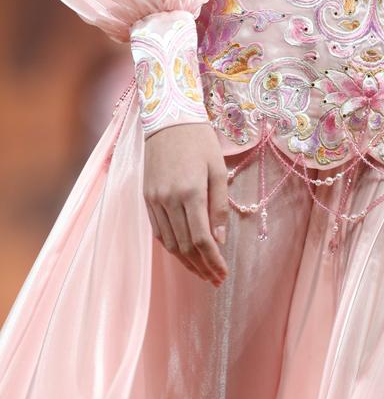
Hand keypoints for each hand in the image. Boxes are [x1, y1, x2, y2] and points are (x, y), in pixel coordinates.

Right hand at [143, 122, 228, 285]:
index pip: (201, 239)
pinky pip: (158, 230)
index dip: (212, 261)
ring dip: (186, 262)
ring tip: (202, 272)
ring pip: (169, 242)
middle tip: (215, 279)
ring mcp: (154, 199)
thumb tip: (220, 240)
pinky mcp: (146, 197)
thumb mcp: (218, 170)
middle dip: (201, 266)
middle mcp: (168, 199)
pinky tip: (184, 254)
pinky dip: (171, 246)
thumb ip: (219, 206)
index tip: (223, 273)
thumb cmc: (200, 141)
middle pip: (184, 246)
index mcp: (190, 192)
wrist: (168, 119)